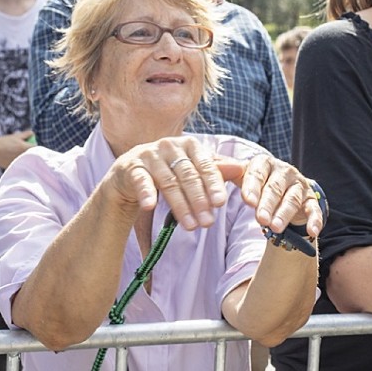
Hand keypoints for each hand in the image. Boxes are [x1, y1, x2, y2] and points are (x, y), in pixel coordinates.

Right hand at [0, 129, 35, 167]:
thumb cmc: (4, 142)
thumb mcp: (16, 136)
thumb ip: (27, 134)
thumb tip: (33, 134)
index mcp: (25, 148)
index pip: (36, 148)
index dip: (34, 145)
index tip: (31, 144)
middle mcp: (24, 156)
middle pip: (33, 155)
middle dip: (31, 152)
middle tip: (25, 149)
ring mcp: (20, 163)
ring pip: (27, 161)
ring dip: (26, 158)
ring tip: (17, 154)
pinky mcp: (15, 168)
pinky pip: (20, 165)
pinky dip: (19, 162)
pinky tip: (12, 159)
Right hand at [104, 136, 227, 230]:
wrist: (131, 175)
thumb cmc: (168, 172)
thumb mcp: (192, 170)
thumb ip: (214, 171)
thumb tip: (241, 169)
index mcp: (189, 144)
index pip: (205, 165)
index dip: (213, 185)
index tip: (220, 204)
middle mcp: (169, 145)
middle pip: (188, 176)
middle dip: (199, 201)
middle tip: (207, 223)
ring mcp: (149, 155)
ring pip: (168, 182)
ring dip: (180, 206)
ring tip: (190, 226)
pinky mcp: (132, 167)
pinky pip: (141, 181)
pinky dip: (146, 193)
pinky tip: (150, 206)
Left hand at [216, 154, 324, 239]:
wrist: (279, 191)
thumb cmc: (254, 183)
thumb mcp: (239, 176)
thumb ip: (224, 171)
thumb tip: (207, 164)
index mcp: (264, 163)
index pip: (257, 173)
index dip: (252, 187)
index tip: (246, 200)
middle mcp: (283, 171)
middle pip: (275, 188)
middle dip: (267, 204)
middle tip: (260, 219)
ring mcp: (298, 185)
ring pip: (292, 199)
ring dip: (284, 214)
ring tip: (275, 228)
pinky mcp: (311, 199)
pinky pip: (314, 209)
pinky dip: (315, 220)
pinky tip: (313, 231)